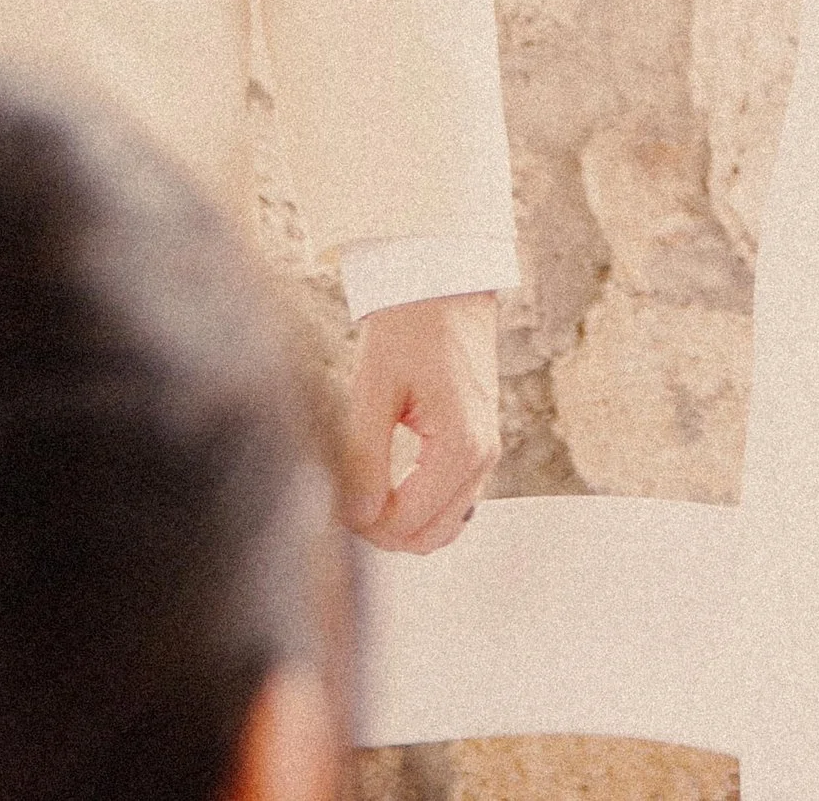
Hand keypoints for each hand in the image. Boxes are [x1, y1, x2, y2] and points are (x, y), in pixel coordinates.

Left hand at [341, 292, 498, 553]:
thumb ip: (364, 458)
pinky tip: (388, 483)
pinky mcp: (479, 442)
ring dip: (403, 523)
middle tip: (344, 501)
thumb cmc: (410, 324)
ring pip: (444, 525)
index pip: (410, 522)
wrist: (444, 281)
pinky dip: (421, 506)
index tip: (333, 501)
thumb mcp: (375, 386)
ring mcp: (486, 451)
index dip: (365, 523)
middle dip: (384, 531)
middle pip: (431, 536)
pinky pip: (452, 500)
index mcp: (463, 443)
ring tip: (362, 491)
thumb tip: (355, 516)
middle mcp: (483, 455)